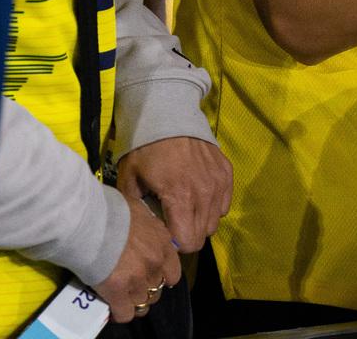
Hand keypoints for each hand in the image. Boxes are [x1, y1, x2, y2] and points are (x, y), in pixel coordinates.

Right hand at [91, 199, 180, 323]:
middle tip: (131, 285)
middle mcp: (155, 264)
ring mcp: (138, 280)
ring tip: (121, 296)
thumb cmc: (110, 209)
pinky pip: (125, 313)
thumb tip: (140, 227)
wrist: (89, 220)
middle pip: (157, 290)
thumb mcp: (137, 210)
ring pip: (143, 303)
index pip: (173, 272)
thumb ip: (145, 225)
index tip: (150, 275)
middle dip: (146, 289)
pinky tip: (111, 305)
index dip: (161, 276)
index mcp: (162, 243)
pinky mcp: (118, 292)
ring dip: (133, 301)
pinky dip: (119, 312)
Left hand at [117, 137, 231, 251]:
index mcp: (180, 197)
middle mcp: (205, 193)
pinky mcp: (226, 172)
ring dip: (200, 220)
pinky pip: (224, 204)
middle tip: (173, 219)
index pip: (189, 242)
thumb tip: (146, 231)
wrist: (168, 114)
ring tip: (185, 205)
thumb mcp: (129, 179)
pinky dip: (213, 204)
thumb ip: (136, 210)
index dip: (175, 243)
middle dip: (187, 233)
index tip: (165, 231)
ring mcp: (218, 182)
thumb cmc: (145, 148)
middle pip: (203, 235)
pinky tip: (198, 193)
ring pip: (215, 221)